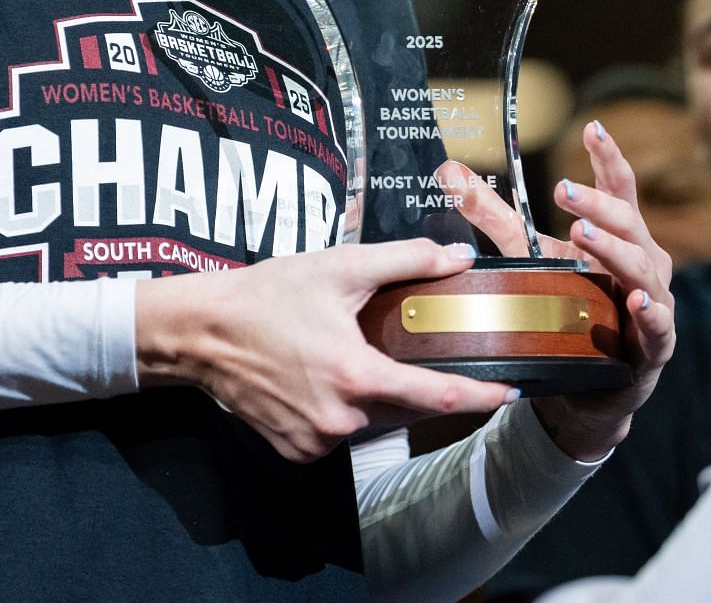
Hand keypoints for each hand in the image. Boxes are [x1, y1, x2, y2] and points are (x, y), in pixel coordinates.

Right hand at [134, 238, 517, 462]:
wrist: (201, 333)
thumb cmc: (267, 296)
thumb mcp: (339, 267)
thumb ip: (405, 260)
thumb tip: (456, 257)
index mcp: (358, 376)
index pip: (439, 397)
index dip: (481, 396)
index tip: (509, 393)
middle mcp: (341, 419)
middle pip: (404, 408)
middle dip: (413, 383)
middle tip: (399, 349)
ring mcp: (317, 441)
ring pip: (371, 422)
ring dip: (373, 396)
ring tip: (344, 356)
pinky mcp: (297, 452)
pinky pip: (337, 434)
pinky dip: (340, 410)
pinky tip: (317, 379)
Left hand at [440, 121, 676, 458]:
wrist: (588, 386)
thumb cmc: (569, 309)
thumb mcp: (528, 257)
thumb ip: (493, 216)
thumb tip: (448, 172)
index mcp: (619, 234)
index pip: (618, 188)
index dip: (608, 157)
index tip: (592, 127)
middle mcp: (644, 261)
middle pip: (627, 221)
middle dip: (596, 204)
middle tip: (563, 190)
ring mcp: (654, 301)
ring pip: (640, 267)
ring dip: (613, 248)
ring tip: (581, 232)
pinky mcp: (654, 344)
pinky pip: (658, 325)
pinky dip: (649, 312)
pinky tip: (635, 301)